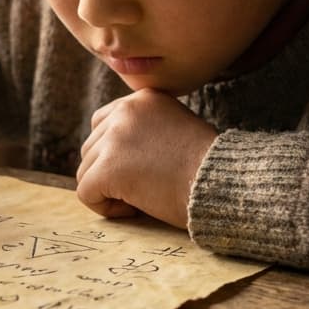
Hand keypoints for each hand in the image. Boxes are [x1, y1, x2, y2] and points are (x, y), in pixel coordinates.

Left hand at [76, 89, 217, 227]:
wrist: (222, 183)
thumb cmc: (207, 168)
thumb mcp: (176, 130)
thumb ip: (146, 131)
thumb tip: (116, 154)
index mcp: (143, 99)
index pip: (104, 123)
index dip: (116, 153)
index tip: (142, 170)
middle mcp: (125, 110)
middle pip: (92, 147)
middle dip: (110, 172)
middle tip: (143, 188)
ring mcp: (114, 137)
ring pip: (86, 170)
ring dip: (108, 190)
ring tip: (141, 199)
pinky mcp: (108, 167)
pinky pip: (86, 192)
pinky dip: (104, 207)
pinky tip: (134, 209)